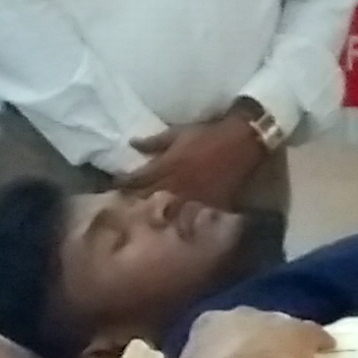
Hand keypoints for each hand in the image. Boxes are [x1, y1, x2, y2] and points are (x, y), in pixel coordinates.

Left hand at [120, 113, 269, 207]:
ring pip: (168, 213)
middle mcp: (175, 186)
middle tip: (125, 206)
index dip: (123, 183)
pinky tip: (178, 225)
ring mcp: (192, 198)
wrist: (241, 141)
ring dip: (157, 215)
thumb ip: (154, 142)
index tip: (115, 185)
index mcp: (166, 167)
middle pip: (148, 200)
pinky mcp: (209, 206)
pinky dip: (183, 221)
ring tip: (149, 219)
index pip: (137, 180)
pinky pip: (193, 218)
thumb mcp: (178, 132)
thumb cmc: (208, 134)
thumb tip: (131, 144)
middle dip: (135, 202)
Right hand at [156, 309, 332, 357]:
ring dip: (277, 341)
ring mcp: (275, 320)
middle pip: (241, 325)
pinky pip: (312, 335)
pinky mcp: (304, 331)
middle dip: (243, 341)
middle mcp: (241, 313)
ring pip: (277, 327)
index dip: (207, 349)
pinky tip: (322, 352)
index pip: (203, 330)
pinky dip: (317, 343)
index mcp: (205, 323)